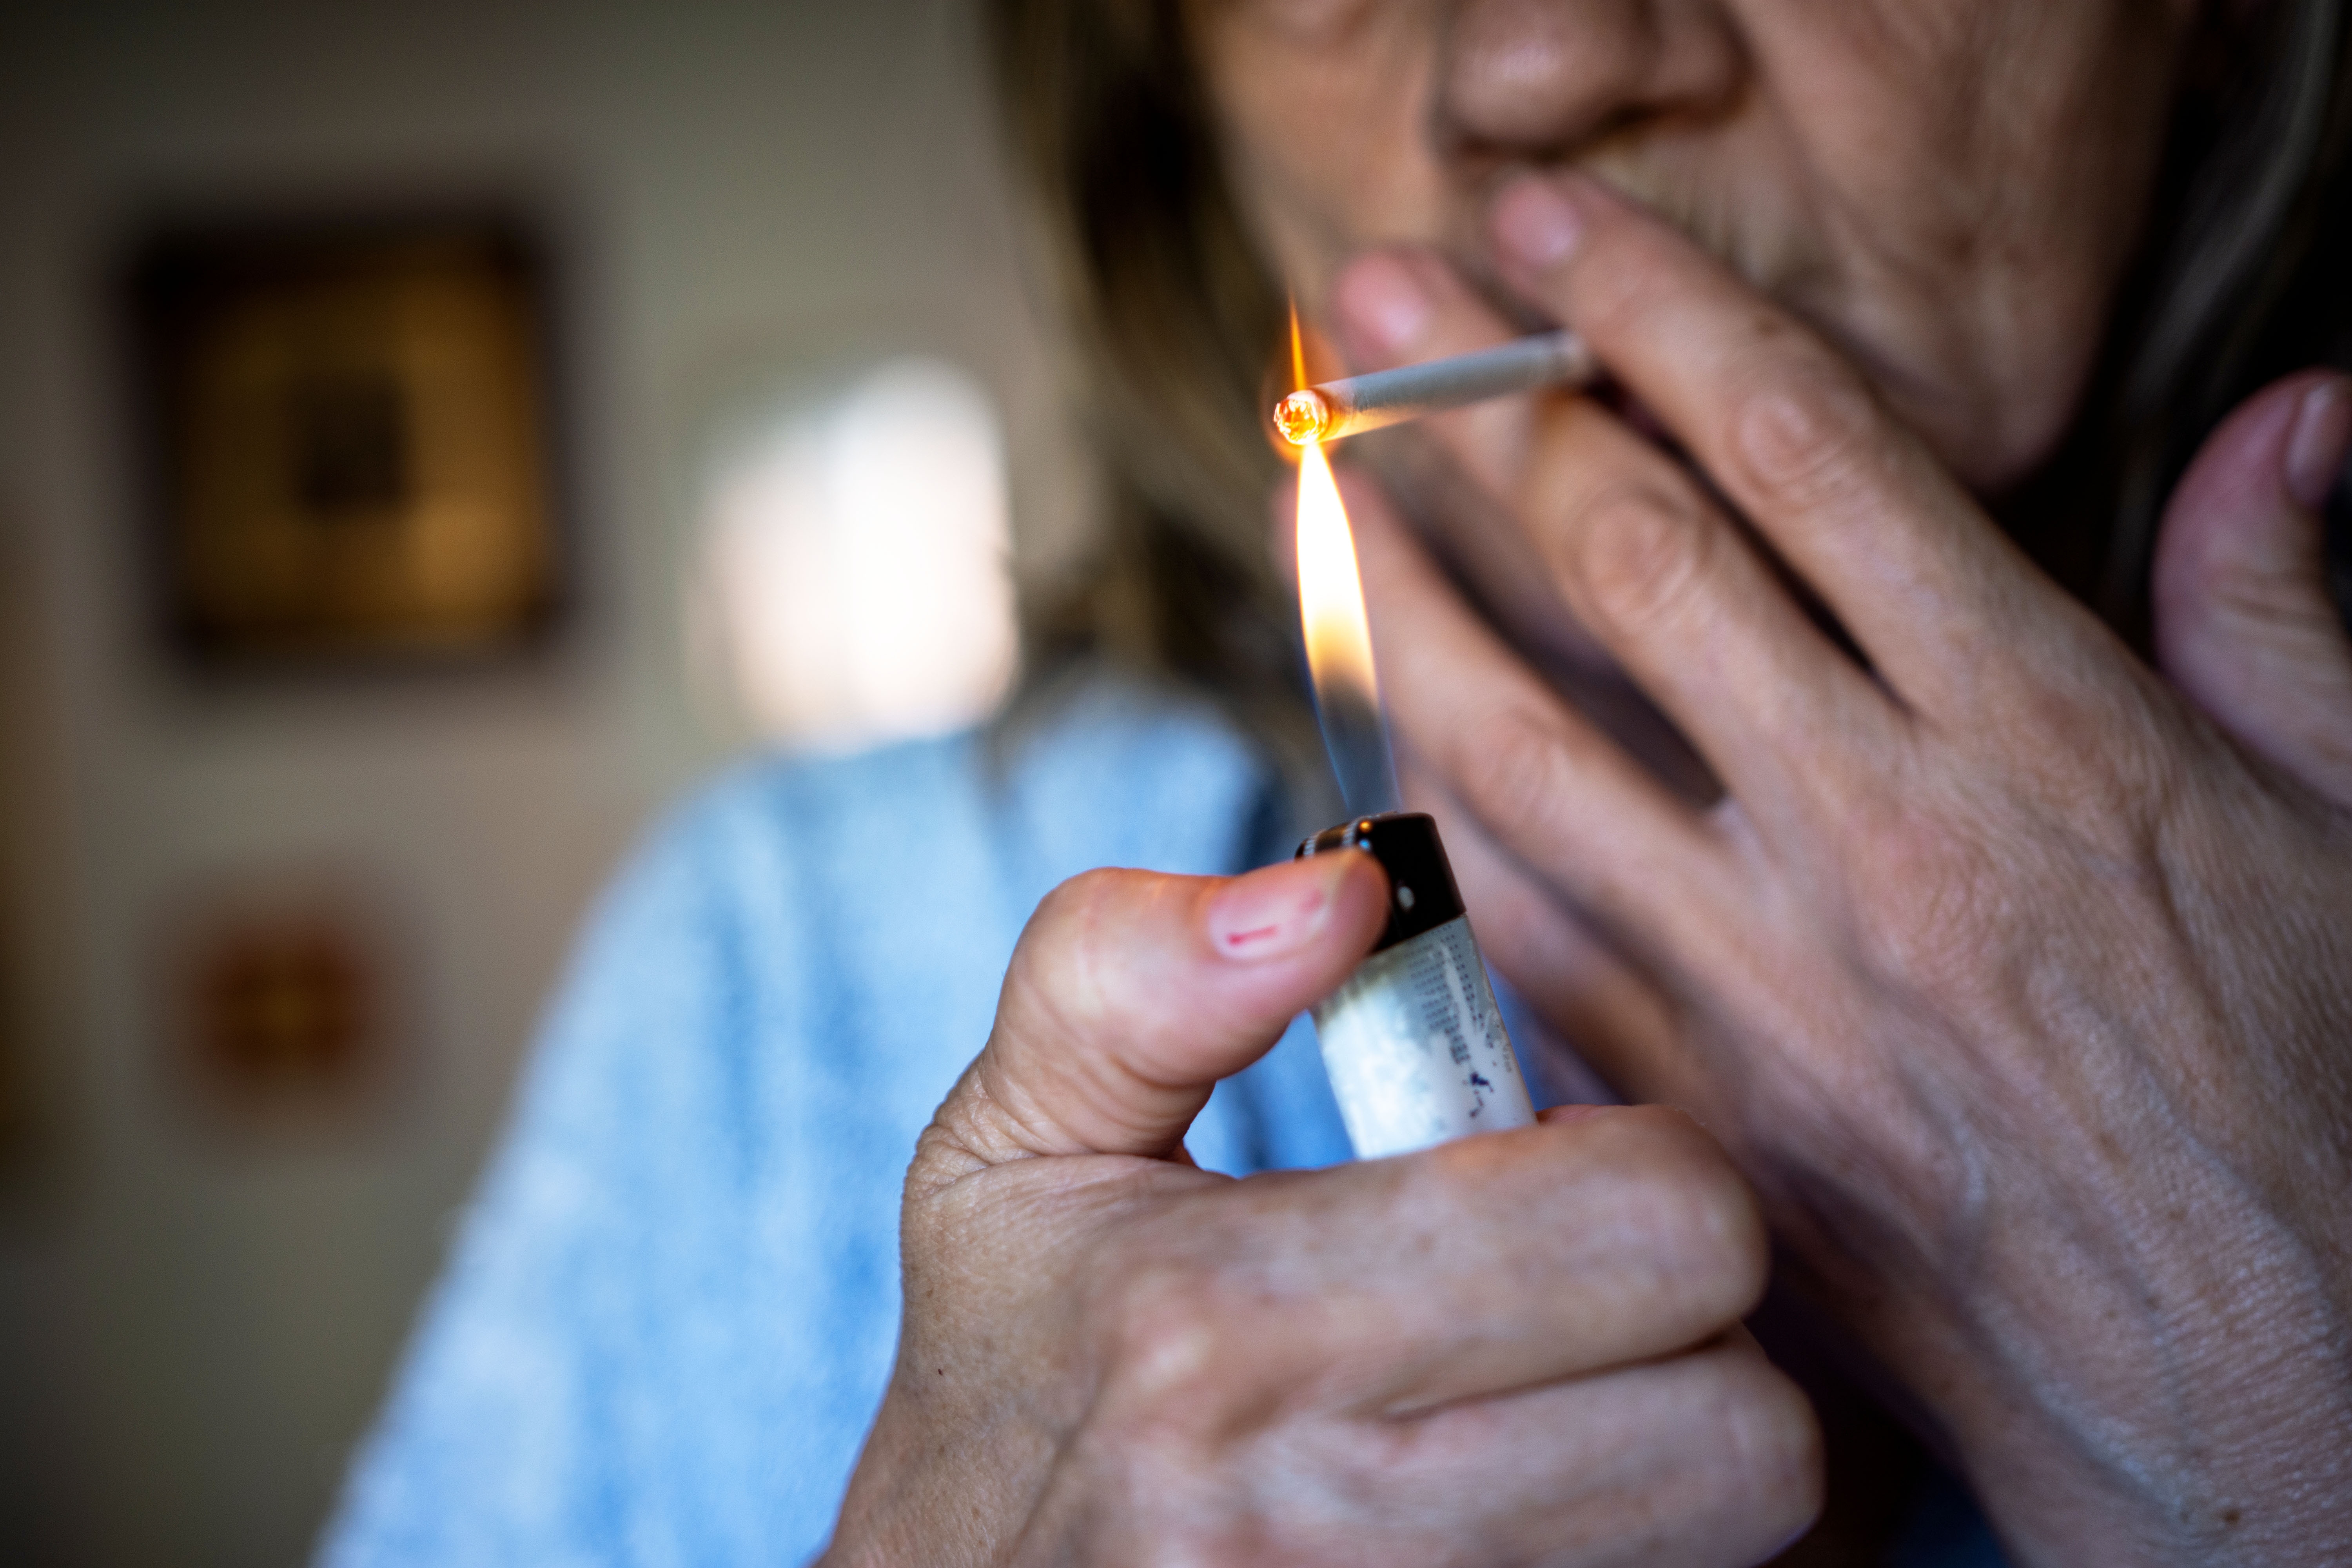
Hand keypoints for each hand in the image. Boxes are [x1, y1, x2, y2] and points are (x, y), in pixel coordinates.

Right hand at [821, 852, 1819, 1566]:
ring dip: (1679, 1463)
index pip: (1657, 1233)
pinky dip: (1638, 1552)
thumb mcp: (1007, 1147)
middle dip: (1691, 1337)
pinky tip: (1526, 1505)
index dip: (1647, 1172)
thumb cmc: (1013, 1371)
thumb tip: (1338, 896)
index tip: (1555, 1173)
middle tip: (1580, 1304)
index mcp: (1223, 1329)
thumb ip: (1130, 975)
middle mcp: (1322, 1522)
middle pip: (1746, 1430)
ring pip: (1740, 1548)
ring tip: (1546, 1408)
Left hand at [1328, 171, 2351, 1563]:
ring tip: (1318, 487)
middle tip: (1381, 296)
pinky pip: (1517, 925)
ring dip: (1402, 592)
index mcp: (2045, 737)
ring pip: (1518, 738)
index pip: (1806, 454)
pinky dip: (1436, 813)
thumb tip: (2292, 417)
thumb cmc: (2308, 1104)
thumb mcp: (2344, 836)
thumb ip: (2281, 616)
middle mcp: (1880, 839)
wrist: (2256, 1393)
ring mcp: (1765, 980)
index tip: (1550, 226)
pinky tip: (1380, 726)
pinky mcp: (1694, 1100)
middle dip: (1488, 405)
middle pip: (1629, 559)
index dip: (1661, 310)